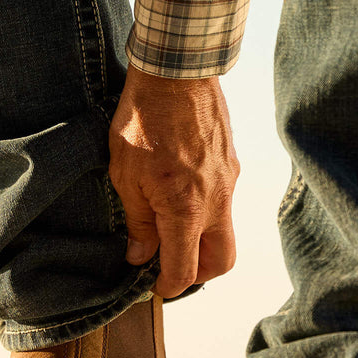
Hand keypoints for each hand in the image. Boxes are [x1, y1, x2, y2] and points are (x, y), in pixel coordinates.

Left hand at [109, 64, 240, 298]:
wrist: (177, 71)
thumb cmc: (144, 119)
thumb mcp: (126, 175)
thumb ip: (139, 221)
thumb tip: (142, 256)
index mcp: (186, 211)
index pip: (185, 270)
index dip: (167, 286)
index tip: (153, 285)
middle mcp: (216, 202)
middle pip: (220, 262)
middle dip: (197, 274)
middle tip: (169, 267)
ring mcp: (229, 182)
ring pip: (224, 232)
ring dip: (201, 242)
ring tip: (170, 230)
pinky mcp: (231, 164)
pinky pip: (224, 202)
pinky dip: (206, 213)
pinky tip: (179, 196)